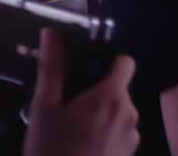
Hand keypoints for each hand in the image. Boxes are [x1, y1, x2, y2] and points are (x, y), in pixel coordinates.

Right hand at [23, 29, 138, 155]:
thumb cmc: (51, 149)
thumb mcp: (44, 108)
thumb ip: (52, 69)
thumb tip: (51, 33)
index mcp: (112, 96)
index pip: (126, 62)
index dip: (109, 62)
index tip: (89, 71)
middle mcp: (130, 112)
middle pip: (119, 89)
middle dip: (98, 92)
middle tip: (70, 105)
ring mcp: (133, 135)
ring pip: (120, 111)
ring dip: (102, 114)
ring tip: (73, 129)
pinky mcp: (130, 153)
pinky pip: (121, 132)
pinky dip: (106, 133)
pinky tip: (83, 145)